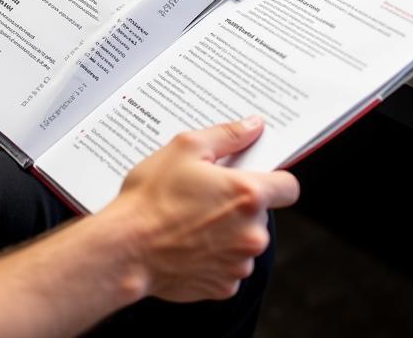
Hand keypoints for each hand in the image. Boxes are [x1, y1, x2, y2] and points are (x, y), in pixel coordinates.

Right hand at [106, 117, 299, 302]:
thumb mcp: (186, 148)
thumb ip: (228, 135)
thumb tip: (253, 126)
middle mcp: (251, 233)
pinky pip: (229, 266)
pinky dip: (214, 257)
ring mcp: (239, 264)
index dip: (275, 179)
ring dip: (228, 232)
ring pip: (245, 241)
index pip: (289, 187)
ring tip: (191, 220)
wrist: (124, 249)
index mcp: (247, 195)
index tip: (258, 178)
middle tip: (206, 195)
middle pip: (261, 214)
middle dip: (240, 205)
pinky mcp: (223, 287)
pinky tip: (189, 244)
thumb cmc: (151, 199)